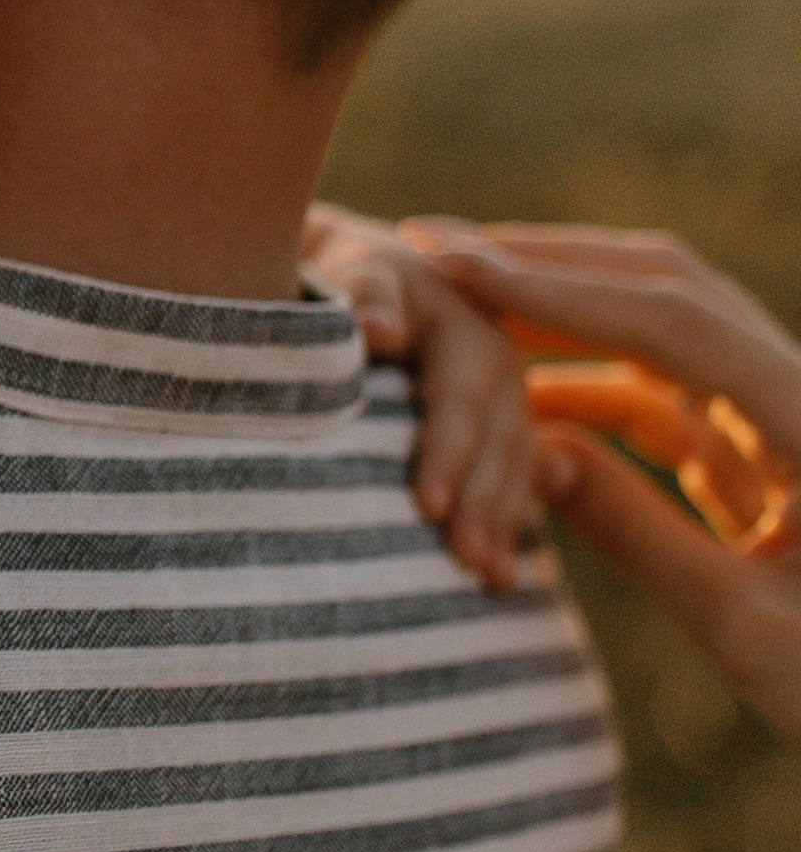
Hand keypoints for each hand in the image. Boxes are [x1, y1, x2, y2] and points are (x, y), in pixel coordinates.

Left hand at [301, 202, 544, 586]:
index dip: (447, 453)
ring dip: (501, 523)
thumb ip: (364, 296)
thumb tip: (379, 329)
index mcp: (464, 319)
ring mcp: (505, 395)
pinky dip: (504, 524)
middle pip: (497, 438)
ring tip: (485, 579)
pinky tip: (496, 575)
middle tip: (462, 562)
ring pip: (515, 465)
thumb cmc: (336, 278)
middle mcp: (498, 358)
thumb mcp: (349, 272)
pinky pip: (513, 478)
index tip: (425, 507)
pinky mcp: (498, 426)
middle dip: (481, 503)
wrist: (346, 272)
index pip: (458, 395)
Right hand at [403, 220, 800, 745]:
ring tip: (462, 305)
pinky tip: (520, 397)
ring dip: (566, 313)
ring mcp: (790, 418)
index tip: (457, 268)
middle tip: (436, 250)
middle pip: (671, 292)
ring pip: (665, 332)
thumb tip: (534, 453)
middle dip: (552, 265)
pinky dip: (593, 385)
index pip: (673, 322)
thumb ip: (640, 537)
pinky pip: (671, 395)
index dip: (558, 290)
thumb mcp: (745, 629)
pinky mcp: (774, 453)